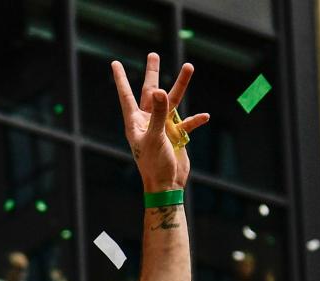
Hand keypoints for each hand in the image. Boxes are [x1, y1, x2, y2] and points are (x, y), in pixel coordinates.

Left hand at [112, 54, 208, 191]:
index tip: (115, 63)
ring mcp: (162, 127)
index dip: (121, 79)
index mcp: (136, 123)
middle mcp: (148, 122)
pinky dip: (195, 120)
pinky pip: (186, 123)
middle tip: (153, 55)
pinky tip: (204, 117)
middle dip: (152, 74)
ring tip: (189, 67)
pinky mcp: (175, 136)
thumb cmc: (154, 165)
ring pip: (172, 102)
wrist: (167, 186)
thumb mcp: (156, 137)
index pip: (127, 96)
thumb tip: (159, 91)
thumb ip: (158, 113)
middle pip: (149, 93)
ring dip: (180, 86)